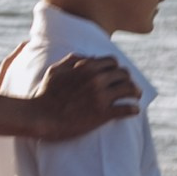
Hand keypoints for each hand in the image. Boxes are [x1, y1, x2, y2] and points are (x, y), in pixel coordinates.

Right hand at [15, 47, 140, 138]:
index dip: (116, 68)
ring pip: (129, 89)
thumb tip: (88, 58)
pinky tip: (134, 110)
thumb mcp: (55, 70)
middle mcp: (97, 79)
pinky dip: (133, 109)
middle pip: (123, 74)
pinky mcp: (103, 114)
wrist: (41, 117)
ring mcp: (101, 96)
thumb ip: (72, 60)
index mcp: (87, 67)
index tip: (117, 75)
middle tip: (130, 86)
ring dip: (135, 92)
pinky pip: (126, 109)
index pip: (112, 62)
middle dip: (128, 79)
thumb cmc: (45, 94)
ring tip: (136, 97)